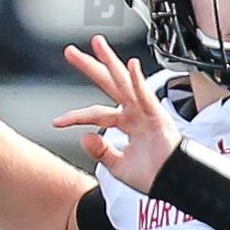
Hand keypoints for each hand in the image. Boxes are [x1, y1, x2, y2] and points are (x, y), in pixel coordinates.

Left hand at [53, 36, 179, 193]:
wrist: (172, 184)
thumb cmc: (152, 177)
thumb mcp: (117, 166)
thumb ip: (100, 151)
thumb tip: (84, 136)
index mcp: (127, 124)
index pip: (96, 113)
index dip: (76, 116)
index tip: (57, 122)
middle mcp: (135, 114)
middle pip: (109, 84)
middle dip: (91, 66)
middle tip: (71, 52)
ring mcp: (146, 112)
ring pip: (124, 82)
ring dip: (111, 62)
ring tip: (97, 44)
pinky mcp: (157, 116)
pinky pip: (145, 96)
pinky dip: (138, 81)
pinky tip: (130, 66)